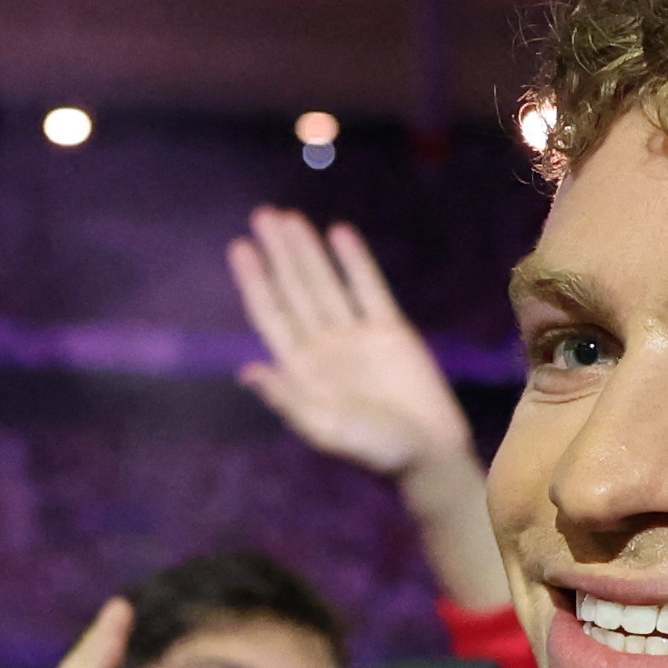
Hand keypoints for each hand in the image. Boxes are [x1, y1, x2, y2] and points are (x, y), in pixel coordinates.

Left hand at [227, 209, 505, 608]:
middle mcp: (323, 347)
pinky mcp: (390, 330)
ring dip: (308, 251)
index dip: (255, 281)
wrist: (428, 454)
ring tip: (290, 218)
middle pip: (295, 290)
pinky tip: (339, 233)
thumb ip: (288, 398)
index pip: (272, 315)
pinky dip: (354, 261)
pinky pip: (368, 288)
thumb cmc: (373, 450)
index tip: (239, 247)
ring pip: (326, 283)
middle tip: (262, 214)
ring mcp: (356, 336)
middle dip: (279, 254)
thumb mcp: (324, 429)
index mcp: (301, 370)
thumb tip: (247, 370)